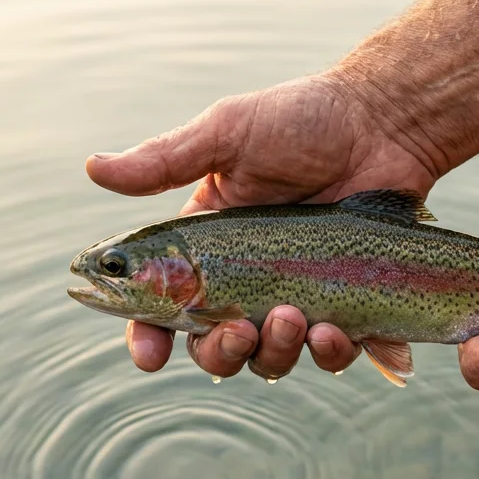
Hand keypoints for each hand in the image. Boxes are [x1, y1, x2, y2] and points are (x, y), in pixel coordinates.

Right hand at [88, 73, 437, 379]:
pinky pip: (331, 353)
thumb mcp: (228, 134)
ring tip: (292, 316)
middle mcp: (246, 280)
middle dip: (217, 351)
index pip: (163, 307)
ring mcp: (297, 297)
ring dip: (274, 351)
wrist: (386, 123)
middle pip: (212, 346)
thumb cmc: (303, 121)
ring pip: (270, 357)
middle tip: (236, 330)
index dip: (148, 336)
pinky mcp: (347, 306)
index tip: (149, 354)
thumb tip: (92, 168)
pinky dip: (331, 352)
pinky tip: (335, 329)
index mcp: (206, 247)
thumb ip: (164, 160)